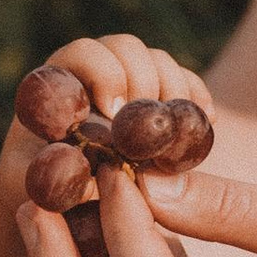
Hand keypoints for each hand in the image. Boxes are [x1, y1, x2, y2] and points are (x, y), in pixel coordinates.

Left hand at [0, 32, 213, 207]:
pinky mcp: (158, 103)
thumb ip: (62, 175)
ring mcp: (129, 86)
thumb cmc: (48, 198)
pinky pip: (185, 82)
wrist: (70, 209)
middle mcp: (93, 77)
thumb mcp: (47, 190)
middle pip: (124, 47)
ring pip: (158, 61)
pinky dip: (197, 98)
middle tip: (149, 123)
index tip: (115, 111)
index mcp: (59, 88)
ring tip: (174, 132)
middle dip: (143, 79)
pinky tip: (209, 121)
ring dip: (173, 89)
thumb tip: (92, 168)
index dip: (104, 72)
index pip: (84, 52)